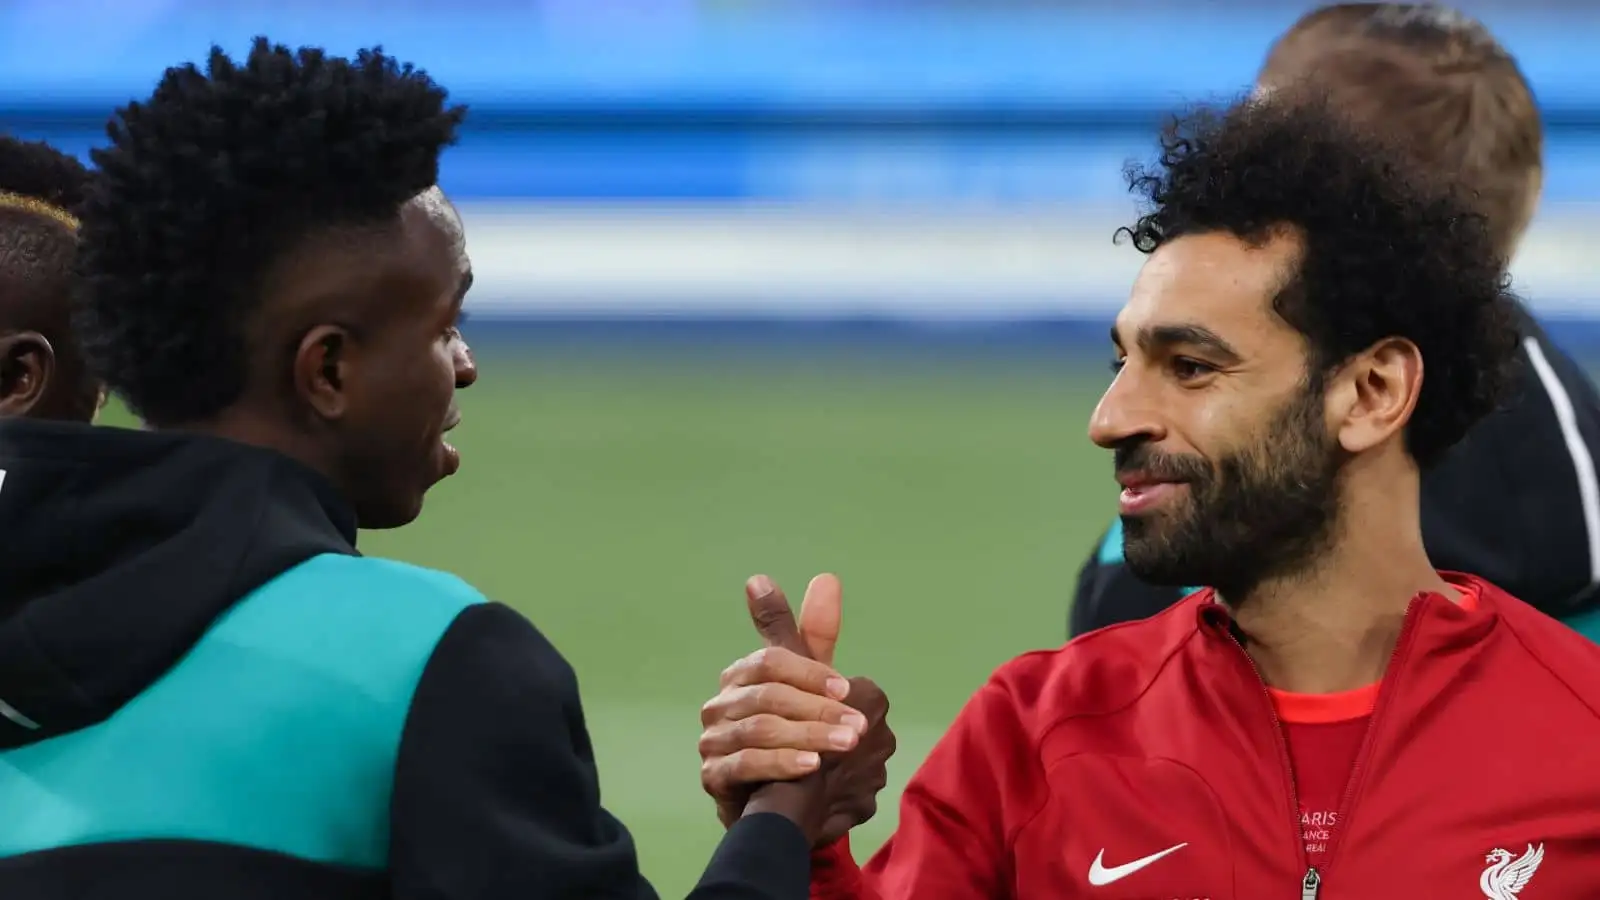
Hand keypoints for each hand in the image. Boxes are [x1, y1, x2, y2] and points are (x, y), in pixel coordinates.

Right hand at [700, 574, 895, 846]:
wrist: (784, 801)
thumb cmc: (797, 731)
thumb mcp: (808, 682)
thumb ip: (814, 634)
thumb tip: (827, 577)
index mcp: (741, 675)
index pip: (771, 661)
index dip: (811, 673)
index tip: (847, 690)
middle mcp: (720, 703)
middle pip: (767, 696)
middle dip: (817, 710)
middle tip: (859, 728)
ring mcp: (713, 740)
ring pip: (759, 729)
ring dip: (807, 736)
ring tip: (845, 746)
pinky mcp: (712, 776)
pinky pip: (744, 765)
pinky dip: (780, 762)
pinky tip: (811, 768)